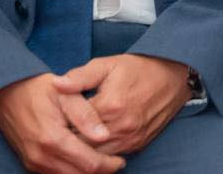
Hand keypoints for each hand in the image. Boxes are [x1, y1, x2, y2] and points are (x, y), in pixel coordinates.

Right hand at [0, 73, 122, 173]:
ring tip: (102, 162)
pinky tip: (83, 161)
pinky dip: (72, 171)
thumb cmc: (40, 90)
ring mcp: (34, 162)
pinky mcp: (31, 164)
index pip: (89, 163)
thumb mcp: (66, 94)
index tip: (121, 160)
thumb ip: (86, 114)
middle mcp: (41, 156)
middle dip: (100, 172)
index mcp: (53, 139)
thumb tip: (104, 135)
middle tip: (116, 163)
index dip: (109, 165)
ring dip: (86, 173)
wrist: (8, 93)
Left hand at [54, 54, 191, 155]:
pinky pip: (111, 157)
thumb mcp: (107, 65)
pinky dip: (98, 153)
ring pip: (96, 157)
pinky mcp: (137, 145)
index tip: (49, 120)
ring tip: (69, 141)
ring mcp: (130, 139)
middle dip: (67, 142)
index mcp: (109, 106)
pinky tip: (89, 144)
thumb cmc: (138, 68)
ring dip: (82, 151)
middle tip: (55, 134)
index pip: (73, 126)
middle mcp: (121, 127)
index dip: (59, 125)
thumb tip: (56, 84)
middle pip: (83, 146)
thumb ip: (80, 77)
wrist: (173, 77)